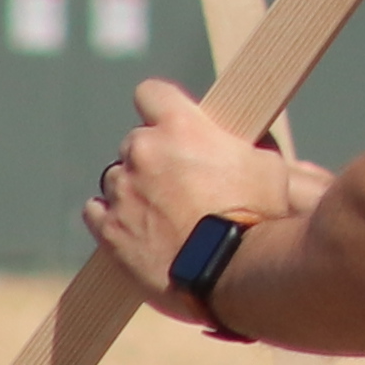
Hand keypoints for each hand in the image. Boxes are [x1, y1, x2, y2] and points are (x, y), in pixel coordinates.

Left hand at [86, 77, 309, 328]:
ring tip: (161, 217)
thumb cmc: (259, 217)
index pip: (151, 93)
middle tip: (178, 184)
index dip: (161, 107)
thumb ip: (246, 149)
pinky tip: (133, 230)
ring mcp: (122, 191)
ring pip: (116, 179)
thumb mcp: (269, 168)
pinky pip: (96, 212)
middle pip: (136, 143)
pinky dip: (111, 218)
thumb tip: (253, 148)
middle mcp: (143, 152)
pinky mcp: (109, 230)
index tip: (170, 123)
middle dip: (154, 159)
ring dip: (133, 191)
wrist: (233, 271)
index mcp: (180, 127)